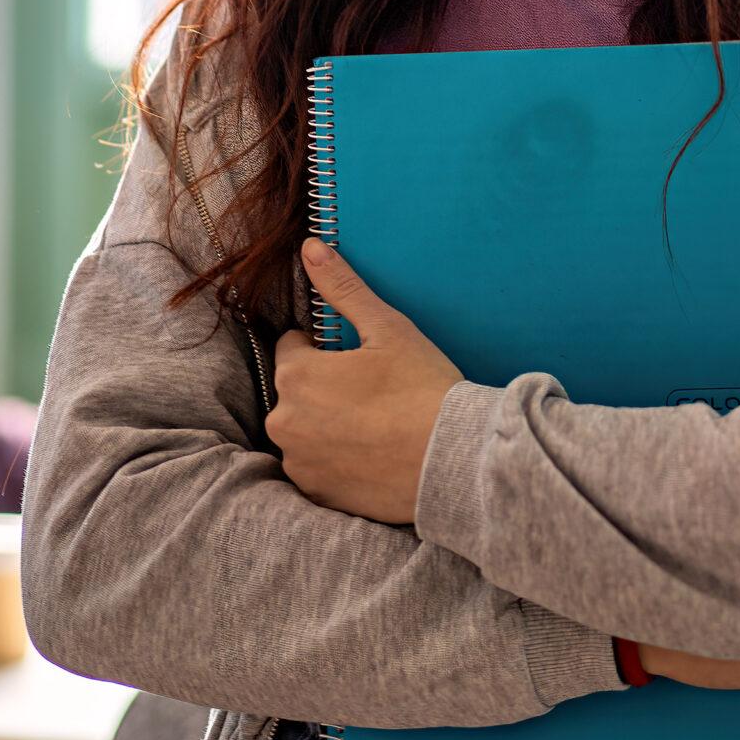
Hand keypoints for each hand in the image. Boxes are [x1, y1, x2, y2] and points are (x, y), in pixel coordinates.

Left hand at [267, 239, 464, 523]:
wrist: (454, 462)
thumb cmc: (423, 389)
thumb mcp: (388, 329)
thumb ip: (343, 288)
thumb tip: (311, 246)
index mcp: (296, 375)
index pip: (293, 347)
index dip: (327, 350)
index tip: (361, 361)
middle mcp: (285, 421)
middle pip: (296, 391)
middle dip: (323, 388)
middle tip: (373, 394)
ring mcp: (299, 462)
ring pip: (304, 430)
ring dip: (326, 425)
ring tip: (375, 427)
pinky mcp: (316, 493)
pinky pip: (315, 467)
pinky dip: (335, 460)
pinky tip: (371, 455)